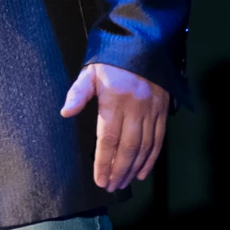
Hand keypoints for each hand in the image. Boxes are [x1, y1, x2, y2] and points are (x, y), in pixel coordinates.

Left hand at [60, 63, 168, 191]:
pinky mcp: (163, 110)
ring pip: (144, 147)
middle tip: (111, 187)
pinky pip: (159, 139)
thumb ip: (78, 93)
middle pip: (128, 147)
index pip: (108, 138)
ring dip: (134, 168)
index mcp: (115, 100)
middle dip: (119, 171)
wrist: (143, 41)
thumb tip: (65, 112)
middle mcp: (136, 108)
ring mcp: (152, 110)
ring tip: (123, 183)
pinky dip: (152, 158)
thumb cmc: (111, 59)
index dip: (104, 162)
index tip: (99, 179)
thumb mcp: (90, 71)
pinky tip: (143, 171)